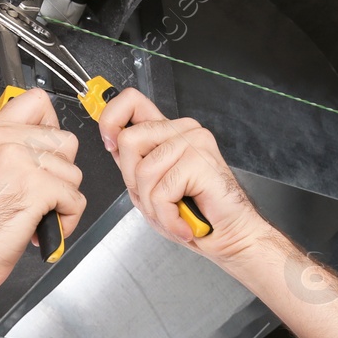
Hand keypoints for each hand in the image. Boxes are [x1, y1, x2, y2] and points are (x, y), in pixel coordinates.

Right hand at [0, 88, 86, 299]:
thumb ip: (12, 147)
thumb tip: (44, 138)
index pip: (37, 101)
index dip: (51, 125)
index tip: (46, 150)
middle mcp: (6, 143)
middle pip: (66, 141)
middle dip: (62, 173)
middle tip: (41, 193)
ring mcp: (21, 163)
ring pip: (74, 173)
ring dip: (64, 199)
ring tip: (40, 213)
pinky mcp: (37, 188)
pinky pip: (75, 198)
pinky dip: (68, 219)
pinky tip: (45, 225)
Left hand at [96, 87, 270, 265]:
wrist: (228, 235)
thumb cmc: (192, 216)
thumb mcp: (149, 189)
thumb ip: (133, 163)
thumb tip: (111, 139)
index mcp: (166, 133)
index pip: (132, 101)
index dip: (111, 119)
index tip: (110, 144)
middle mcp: (181, 131)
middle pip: (128, 140)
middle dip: (134, 181)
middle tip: (158, 199)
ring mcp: (193, 141)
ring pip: (143, 171)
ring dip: (154, 205)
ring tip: (173, 212)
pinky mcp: (199, 159)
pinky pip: (161, 191)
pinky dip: (168, 216)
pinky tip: (182, 222)